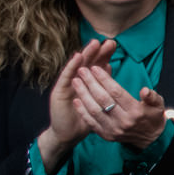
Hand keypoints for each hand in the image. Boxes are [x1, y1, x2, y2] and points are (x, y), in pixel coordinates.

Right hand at [39, 40, 115, 165]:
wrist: (69, 132)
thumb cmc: (86, 117)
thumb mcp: (99, 101)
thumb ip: (102, 84)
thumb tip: (110, 67)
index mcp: (88, 82)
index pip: (97, 65)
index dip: (104, 55)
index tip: (114, 44)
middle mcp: (78, 81)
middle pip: (89, 63)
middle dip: (98, 52)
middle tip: (108, 41)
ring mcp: (68, 85)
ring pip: (78, 67)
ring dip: (86, 54)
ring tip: (94, 44)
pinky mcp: (60, 91)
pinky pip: (66, 77)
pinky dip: (72, 66)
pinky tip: (77, 57)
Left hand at [70, 62, 168, 149]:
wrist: (150, 139)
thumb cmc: (152, 117)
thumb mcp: (158, 105)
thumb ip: (153, 97)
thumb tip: (145, 90)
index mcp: (136, 112)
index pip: (117, 92)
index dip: (104, 79)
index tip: (95, 68)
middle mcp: (124, 122)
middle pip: (103, 99)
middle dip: (90, 83)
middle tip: (82, 70)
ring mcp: (113, 130)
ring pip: (94, 110)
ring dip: (83, 94)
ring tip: (75, 81)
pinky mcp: (106, 135)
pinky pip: (91, 122)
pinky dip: (82, 110)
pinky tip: (76, 99)